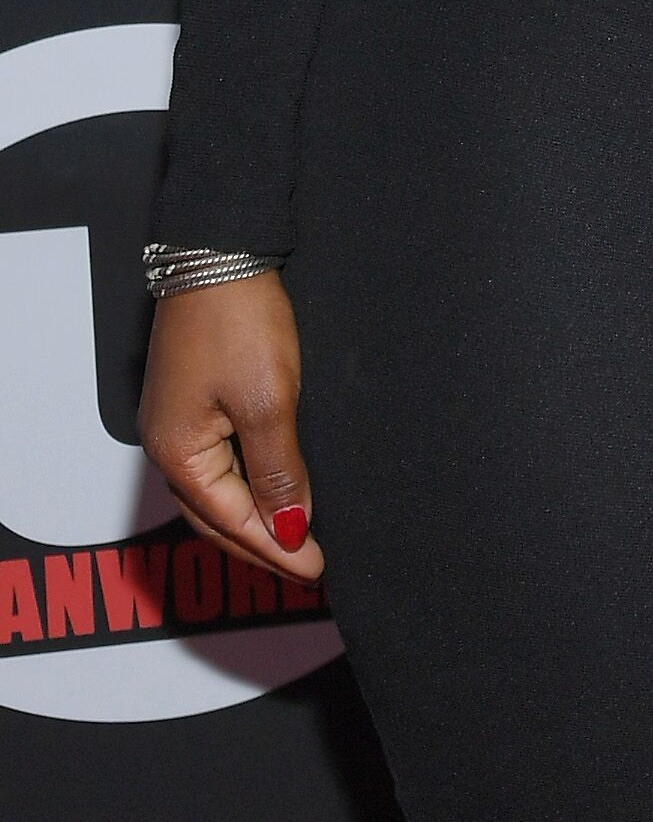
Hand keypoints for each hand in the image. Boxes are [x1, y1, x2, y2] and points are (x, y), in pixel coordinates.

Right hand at [140, 272, 324, 580]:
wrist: (220, 250)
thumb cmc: (239, 321)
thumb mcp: (269, 402)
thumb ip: (278, 472)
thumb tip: (291, 529)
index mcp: (177, 452)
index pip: (231, 522)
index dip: (276, 550)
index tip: (316, 571)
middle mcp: (167, 443)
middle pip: (215, 517)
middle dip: (260, 546)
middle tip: (307, 570)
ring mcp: (177, 420)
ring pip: (216, 492)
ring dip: (253, 521)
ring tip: (294, 542)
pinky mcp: (194, 398)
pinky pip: (219, 463)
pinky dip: (247, 488)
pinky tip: (272, 493)